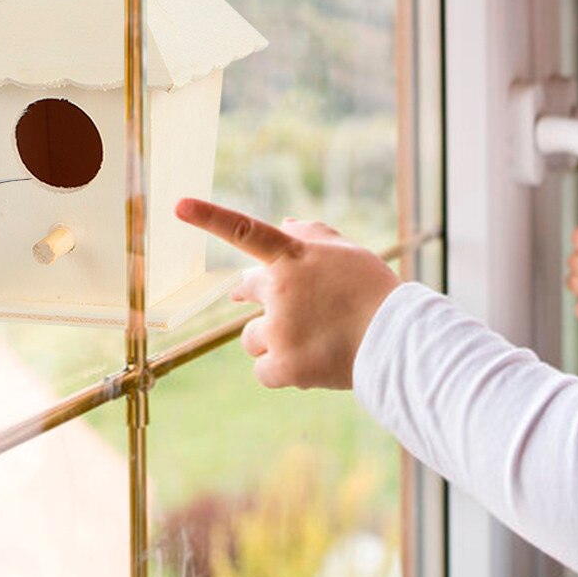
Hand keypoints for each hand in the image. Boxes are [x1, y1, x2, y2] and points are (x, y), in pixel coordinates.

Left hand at [175, 198, 399, 389]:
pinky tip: (308, 364)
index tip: (179, 206)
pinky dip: (280, 370)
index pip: (245, 231)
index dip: (210, 217)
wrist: (398, 342)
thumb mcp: (347, 253)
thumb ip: (311, 234)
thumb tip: (283, 221)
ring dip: (271, 338)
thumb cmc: (375, 292)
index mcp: (294, 257)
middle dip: (256, 297)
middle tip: (282, 305)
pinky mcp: (284, 366)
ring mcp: (280, 329)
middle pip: (245, 292)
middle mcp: (280, 290)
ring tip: (308, 340)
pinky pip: (262, 371)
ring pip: (250, 337)